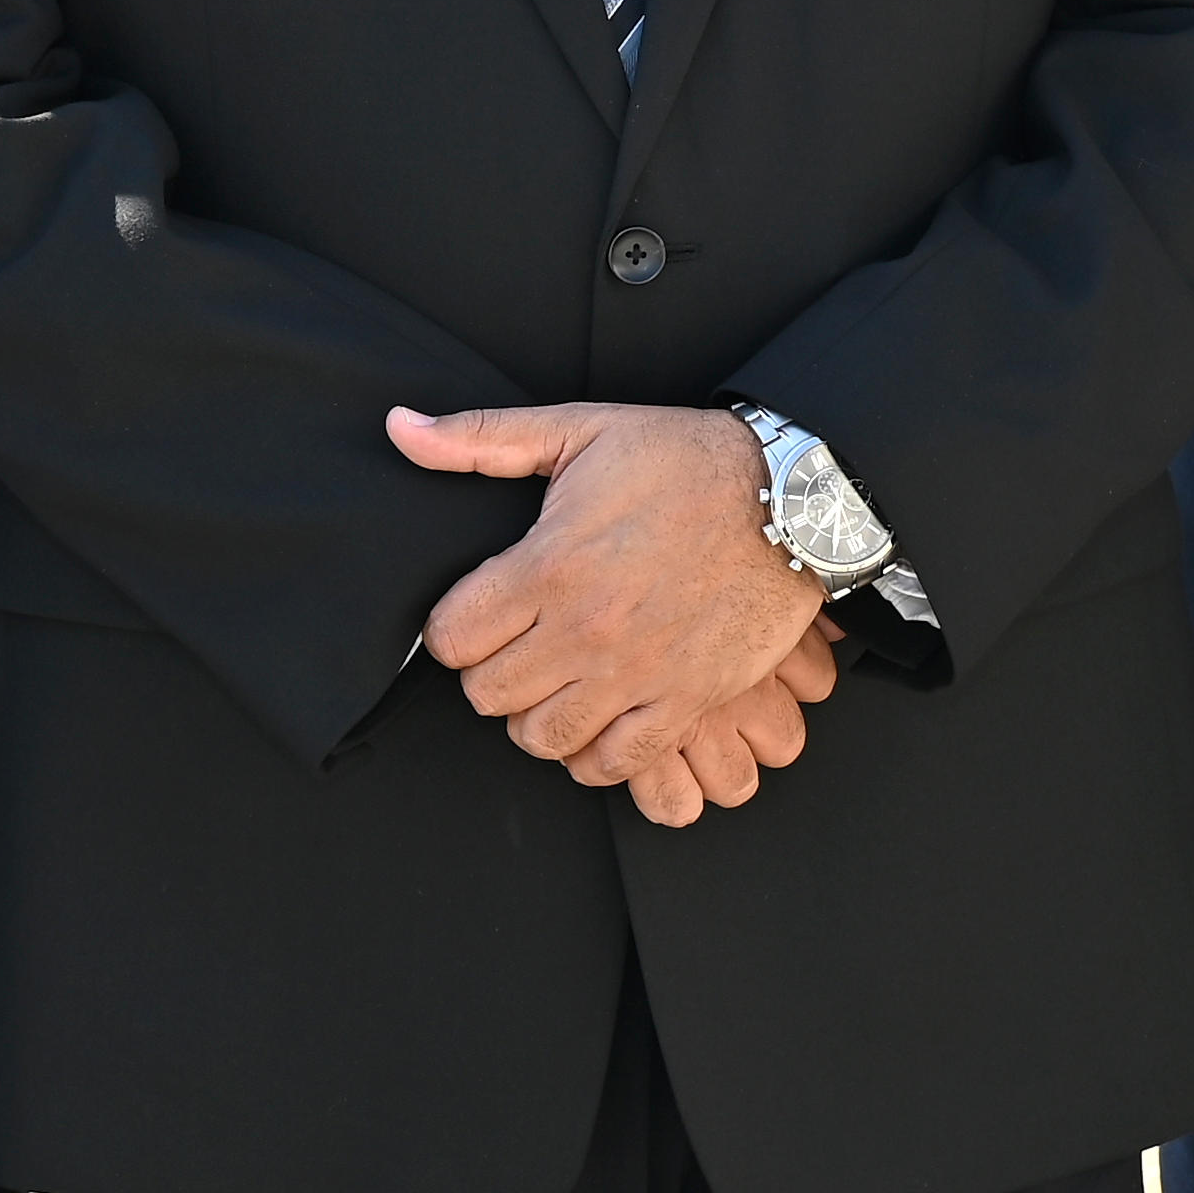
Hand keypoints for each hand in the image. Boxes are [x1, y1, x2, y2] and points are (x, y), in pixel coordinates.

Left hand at [397, 399, 831, 796]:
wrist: (793, 497)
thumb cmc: (684, 459)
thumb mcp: (578, 430)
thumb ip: (480, 438)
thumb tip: (399, 428)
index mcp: (549, 565)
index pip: (451, 639)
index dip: (454, 629)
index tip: (477, 616)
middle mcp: (586, 630)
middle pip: (487, 696)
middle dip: (490, 673)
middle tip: (516, 647)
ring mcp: (637, 672)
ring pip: (542, 738)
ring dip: (536, 716)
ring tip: (554, 684)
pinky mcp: (685, 700)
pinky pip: (614, 764)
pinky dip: (594, 754)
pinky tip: (598, 719)